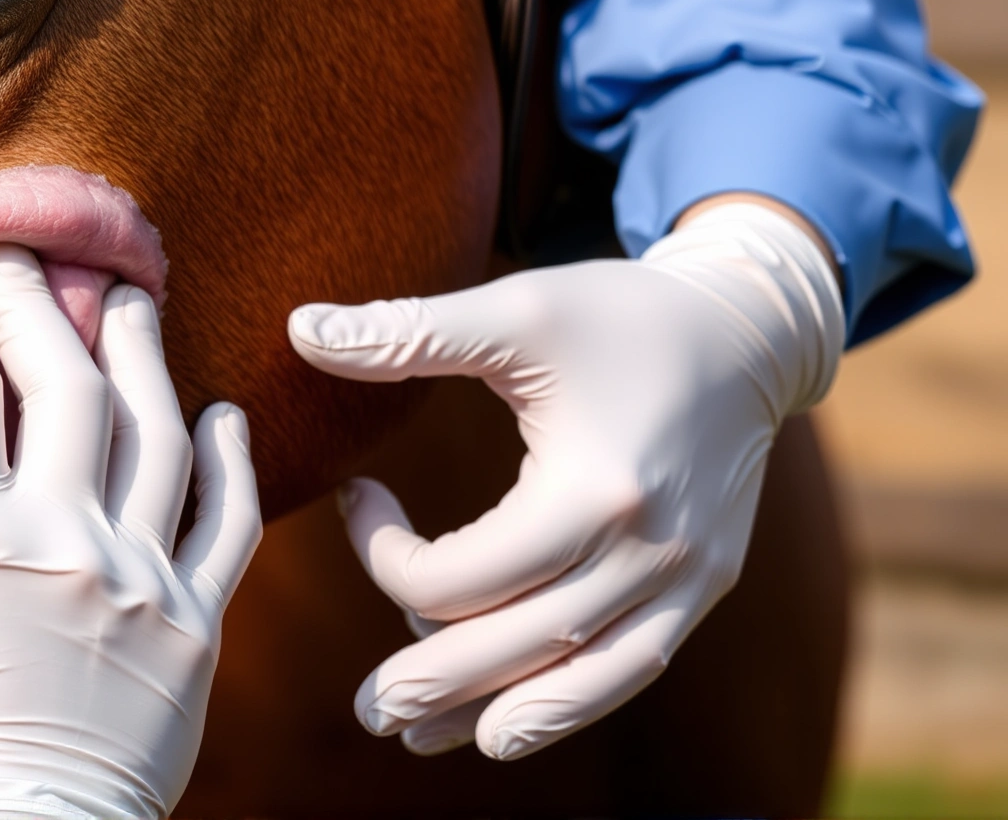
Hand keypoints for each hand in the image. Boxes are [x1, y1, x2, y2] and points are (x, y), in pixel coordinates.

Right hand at [0, 245, 261, 818]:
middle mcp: (65, 535)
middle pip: (61, 381)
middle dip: (31, 301)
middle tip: (14, 254)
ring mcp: (142, 575)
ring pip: (156, 431)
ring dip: (142, 353)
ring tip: (126, 301)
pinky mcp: (197, 620)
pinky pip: (231, 523)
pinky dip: (232, 461)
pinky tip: (222, 413)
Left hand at [290, 202, 842, 759]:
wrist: (745, 329)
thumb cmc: (618, 313)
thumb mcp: (515, 309)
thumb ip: (406, 332)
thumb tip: (298, 330)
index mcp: (596, 490)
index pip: (465, 576)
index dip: (385, 555)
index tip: (354, 496)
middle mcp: (649, 551)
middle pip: (517, 646)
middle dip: (431, 682)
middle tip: (366, 708)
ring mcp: (685, 578)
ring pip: (577, 679)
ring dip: (491, 714)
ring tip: (417, 734)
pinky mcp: (703, 586)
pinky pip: (631, 670)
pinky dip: (568, 708)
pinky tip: (507, 729)